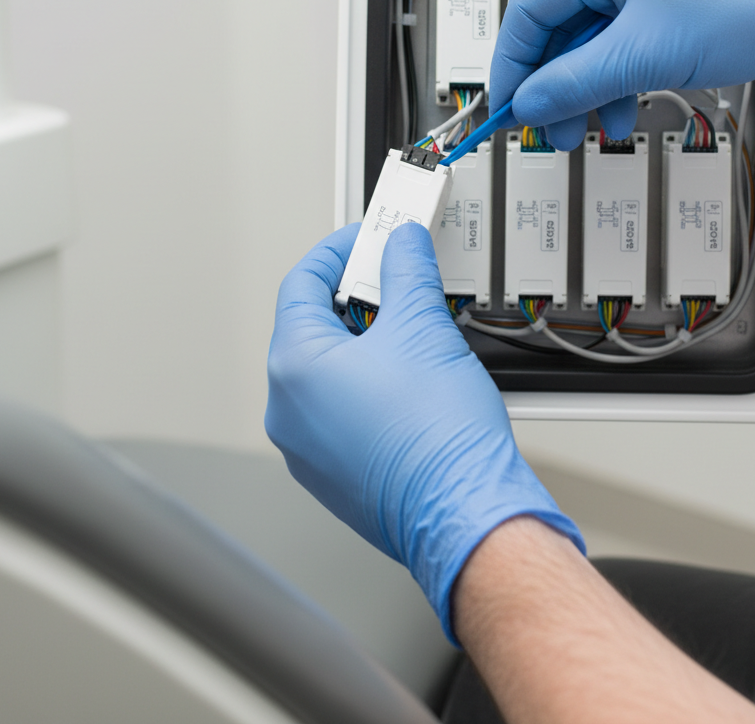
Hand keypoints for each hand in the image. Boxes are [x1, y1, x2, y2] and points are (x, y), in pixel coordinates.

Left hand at [266, 222, 583, 640]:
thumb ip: (406, 271)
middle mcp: (288, 412)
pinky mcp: (334, 473)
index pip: (302, 284)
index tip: (369, 241)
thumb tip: (402, 244)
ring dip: (366, 342)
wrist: (466, 512)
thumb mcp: (424, 327)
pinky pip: (341, 412)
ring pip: (329, 373)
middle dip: (358, 298)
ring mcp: (307, 449)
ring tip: (413, 331)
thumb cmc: (438, 438)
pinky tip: (411, 380)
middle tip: (396, 280)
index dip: (338, 252)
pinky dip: (369, 384)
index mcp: (294, 369)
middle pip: (313, 328)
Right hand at [490, 0, 754, 149]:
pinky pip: (627, 43)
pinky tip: (625, 107)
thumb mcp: (642, 53)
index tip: (507, 105)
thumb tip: (531, 102)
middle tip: (549, 127)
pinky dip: (620, 79)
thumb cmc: (749, 0)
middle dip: (554, 84)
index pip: (531, 9)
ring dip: (588, 89)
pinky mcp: (675, 0)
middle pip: (563, 29)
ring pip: (595, 41)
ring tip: (592, 128)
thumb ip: (574, 82)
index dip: (513, 63)